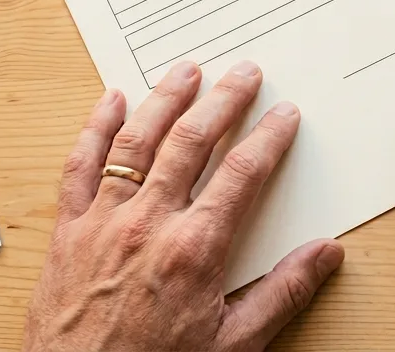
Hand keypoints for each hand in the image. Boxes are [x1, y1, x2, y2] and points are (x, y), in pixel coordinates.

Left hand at [23, 61, 343, 351]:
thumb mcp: (234, 345)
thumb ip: (283, 293)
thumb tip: (327, 253)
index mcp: (195, 249)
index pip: (242, 173)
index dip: (269, 137)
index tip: (284, 115)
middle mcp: (147, 224)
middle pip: (191, 142)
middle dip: (223, 100)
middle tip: (244, 72)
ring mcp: (102, 223)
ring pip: (136, 142)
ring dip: (164, 99)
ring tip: (186, 70)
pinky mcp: (67, 232)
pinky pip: (79, 166)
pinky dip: (95, 129)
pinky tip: (111, 102)